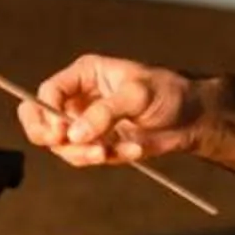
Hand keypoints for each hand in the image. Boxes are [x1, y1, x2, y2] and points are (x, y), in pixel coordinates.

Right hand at [17, 54, 209, 165]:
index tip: (60, 131)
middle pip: (40, 119)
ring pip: (62, 146)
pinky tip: (133, 151)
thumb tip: (75, 133)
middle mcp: (79, 100)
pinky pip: (87, 158)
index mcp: (83, 76)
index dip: (47, 112)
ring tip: (109, 151)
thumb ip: (105, 112)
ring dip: (82, 153)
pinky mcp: (99, 145)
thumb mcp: (138, 95)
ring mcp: (87, 125)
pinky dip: (107, 158)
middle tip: (62, 143)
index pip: (48, 93)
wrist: (194, 119)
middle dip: (47, 135)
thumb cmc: (169, 93)